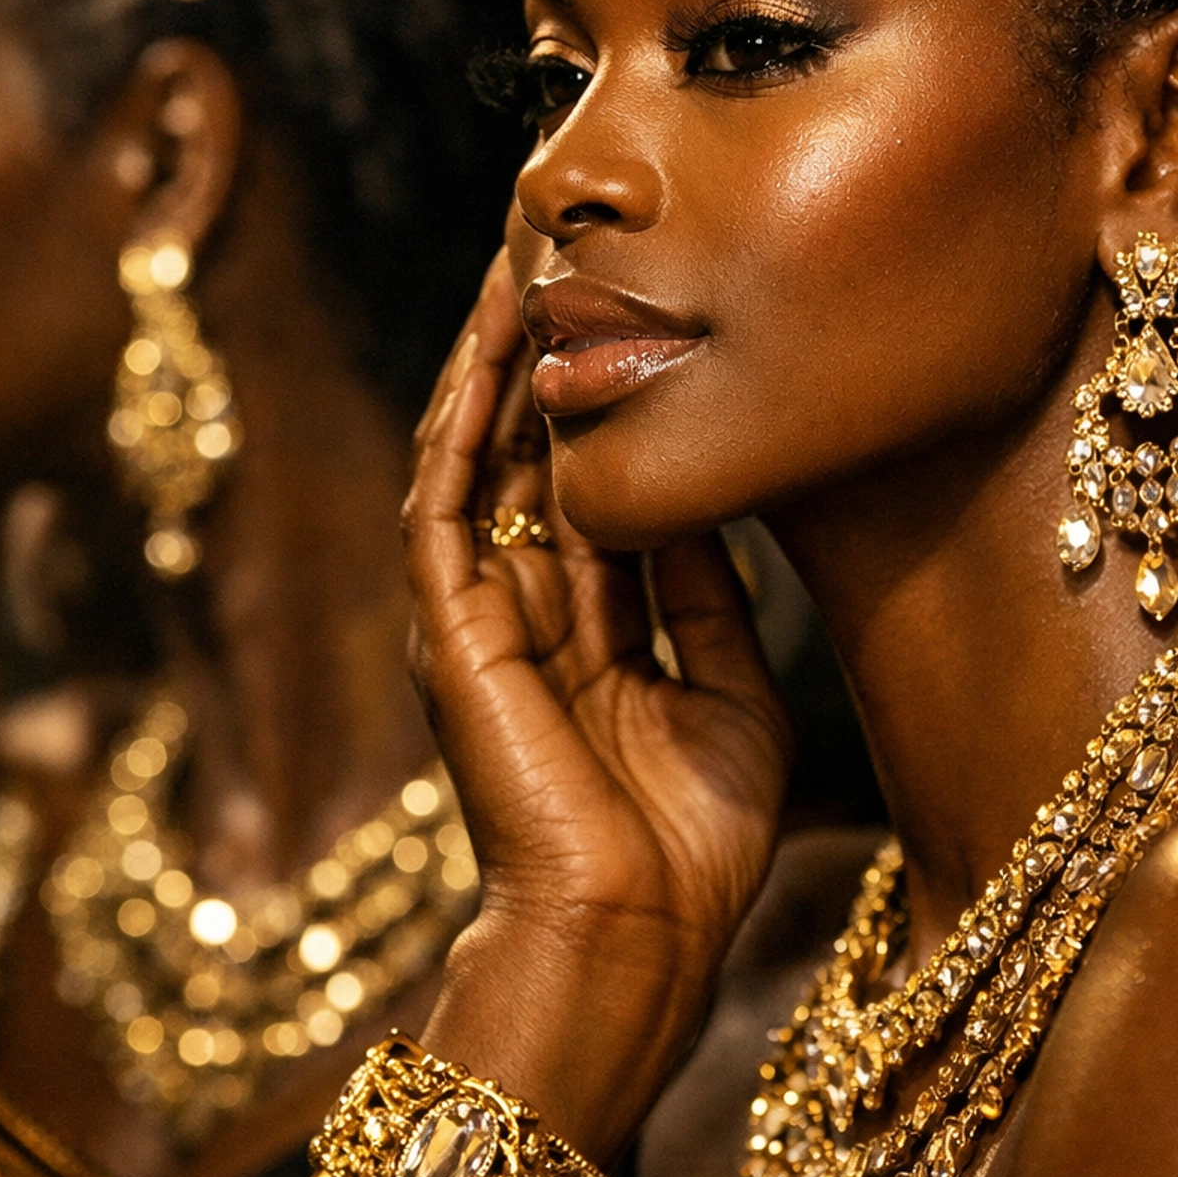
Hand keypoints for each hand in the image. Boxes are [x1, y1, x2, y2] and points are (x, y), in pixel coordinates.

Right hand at [402, 253, 792, 1153]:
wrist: (636, 941)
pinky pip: (446, 496)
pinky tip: (491, 334)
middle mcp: (524, 605)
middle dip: (547, 344)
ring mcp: (479, 614)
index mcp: (589, 623)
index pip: (590, 474)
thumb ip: (711, 590)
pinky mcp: (451, 628)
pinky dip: (465, 413)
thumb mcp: (730, 689)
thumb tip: (713, 486)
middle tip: (571, 236)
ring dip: (495, 352)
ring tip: (521, 249)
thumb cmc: (689, 844)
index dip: (611, 387)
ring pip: (476, 450)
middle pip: (526, 443)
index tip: (649, 296)